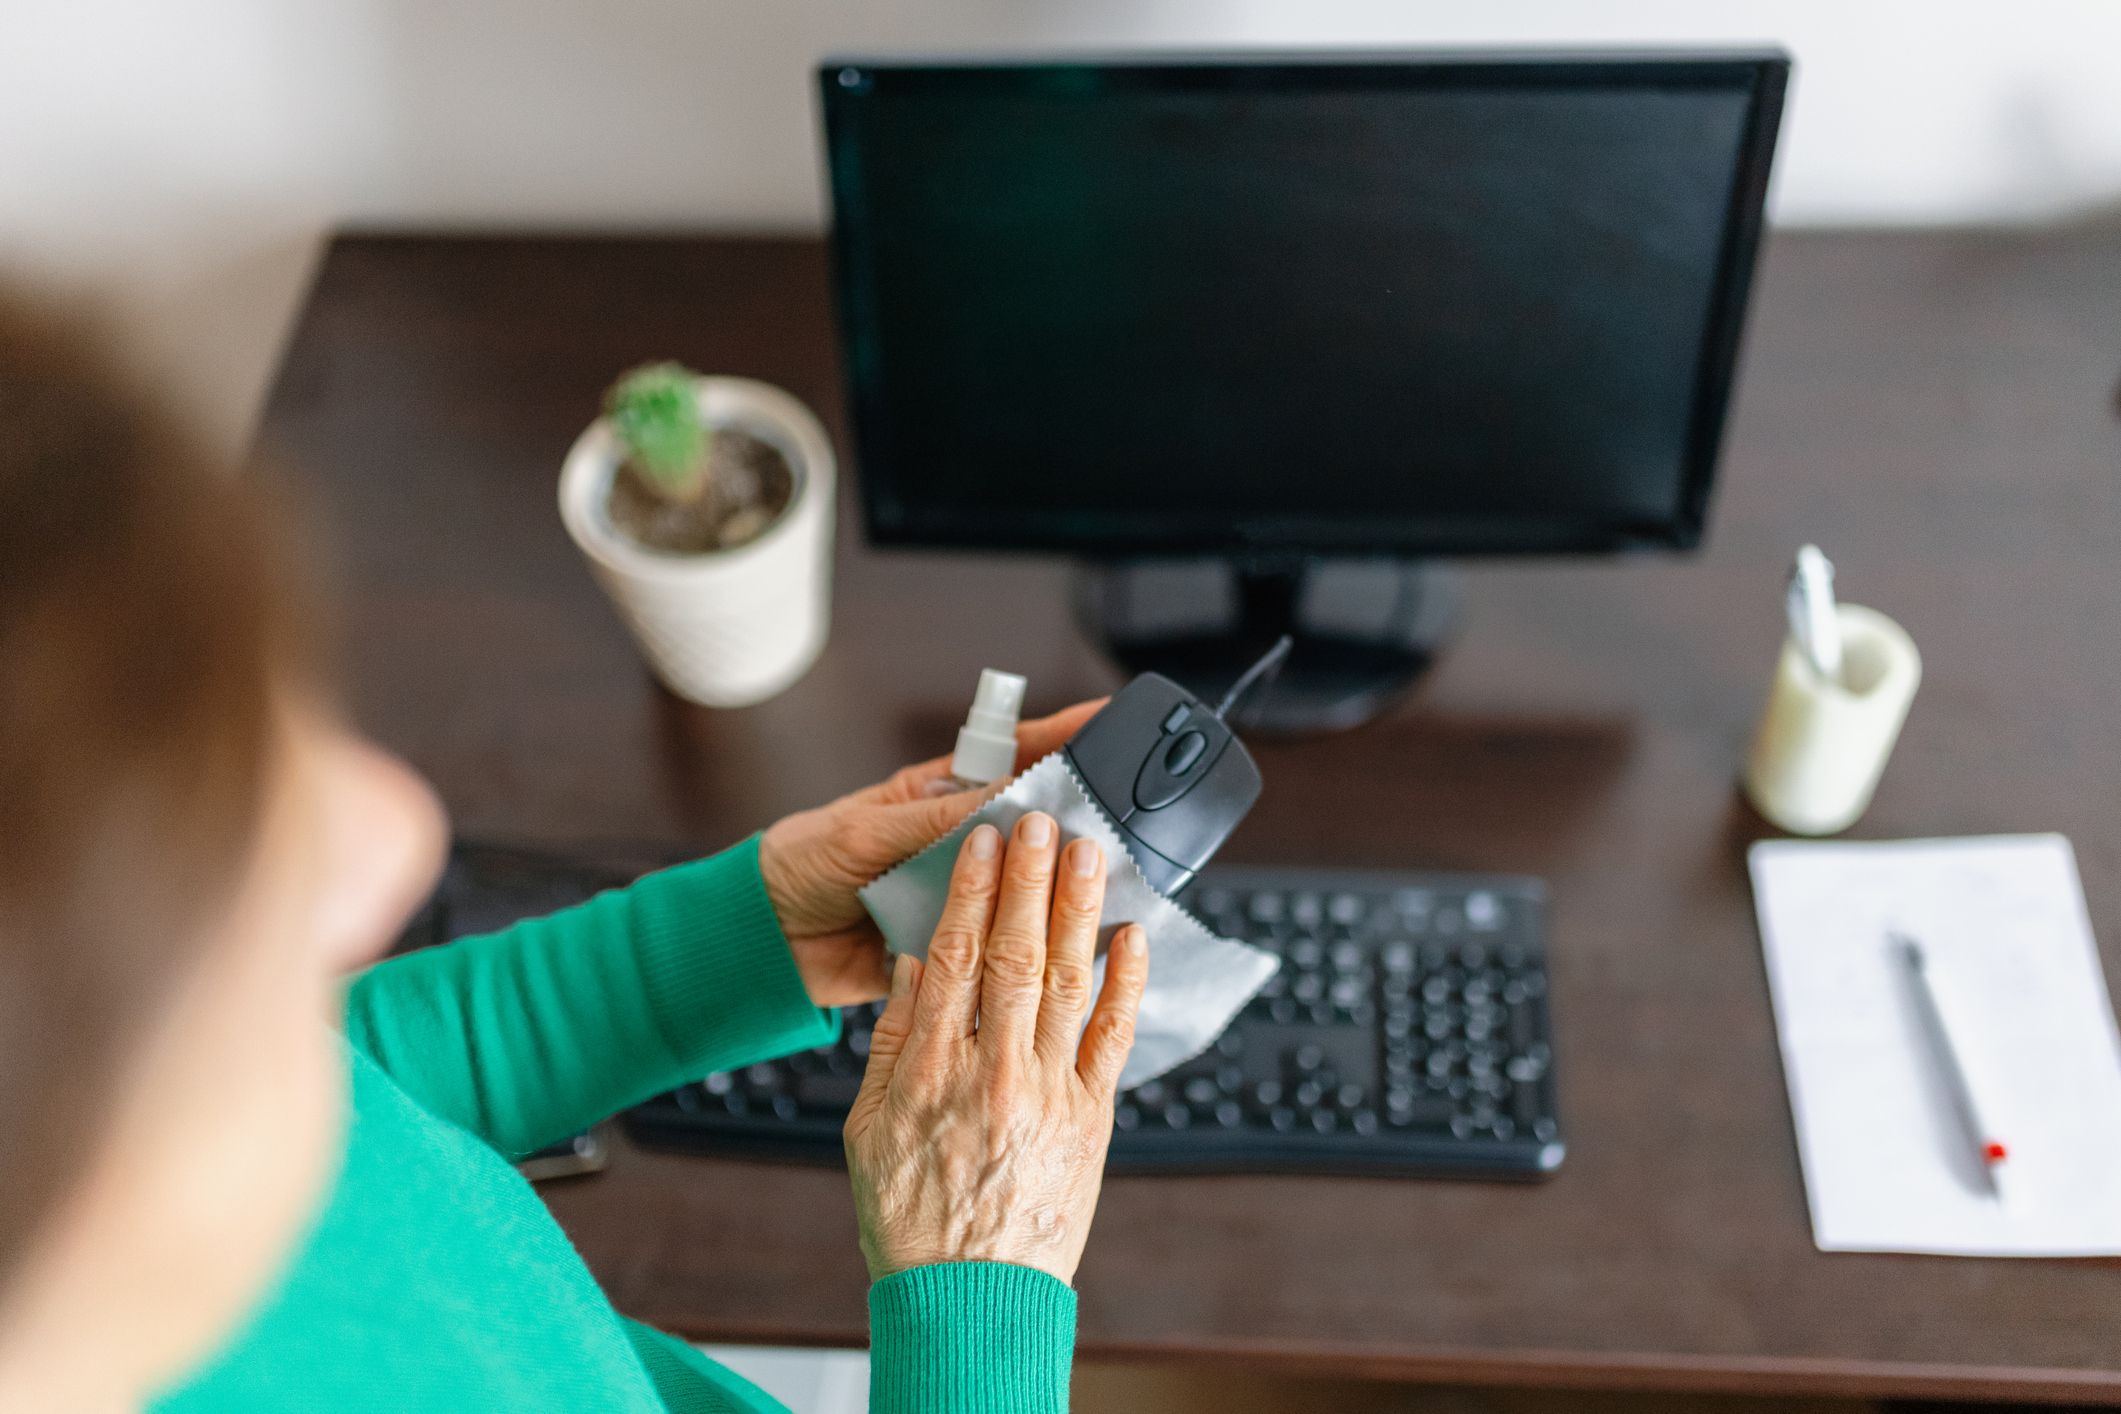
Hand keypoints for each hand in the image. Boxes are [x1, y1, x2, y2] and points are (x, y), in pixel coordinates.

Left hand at [757, 700, 1105, 1007]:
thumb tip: (1006, 804)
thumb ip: (934, 822)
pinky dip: (1025, 948)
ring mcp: (962, 895)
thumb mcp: (868, 832)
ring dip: (1058, 890)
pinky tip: (1061, 946)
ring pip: (1026, 889)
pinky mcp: (954, 946)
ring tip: (1107, 884)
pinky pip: (999, 946)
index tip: (1109, 718)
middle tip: (1125, 818)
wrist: (763, 939)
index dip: (1063, 737)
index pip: (1015, 758)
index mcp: (943, 796)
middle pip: (1035, 828)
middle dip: (1078, 822)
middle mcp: (962, 844)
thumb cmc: (804, 864)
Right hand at [844, 812, 1148, 1285]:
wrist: (969, 1300)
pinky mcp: (1092, 1119)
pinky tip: (1132, 935)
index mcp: (932, 1069)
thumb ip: (893, 1042)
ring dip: (1079, 910)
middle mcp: (995, 1071)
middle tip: (1043, 821)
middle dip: (1031, 880)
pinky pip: (1112, 1039)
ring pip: (1069, 982)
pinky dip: (1125, 984)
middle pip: (1016, 954)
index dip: (972, 890)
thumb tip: (913, 966)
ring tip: (1089, 852)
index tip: (985, 842)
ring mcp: (1050, 1093)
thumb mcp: (867, 1128)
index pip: (953, 955)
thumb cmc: (913, 1218)